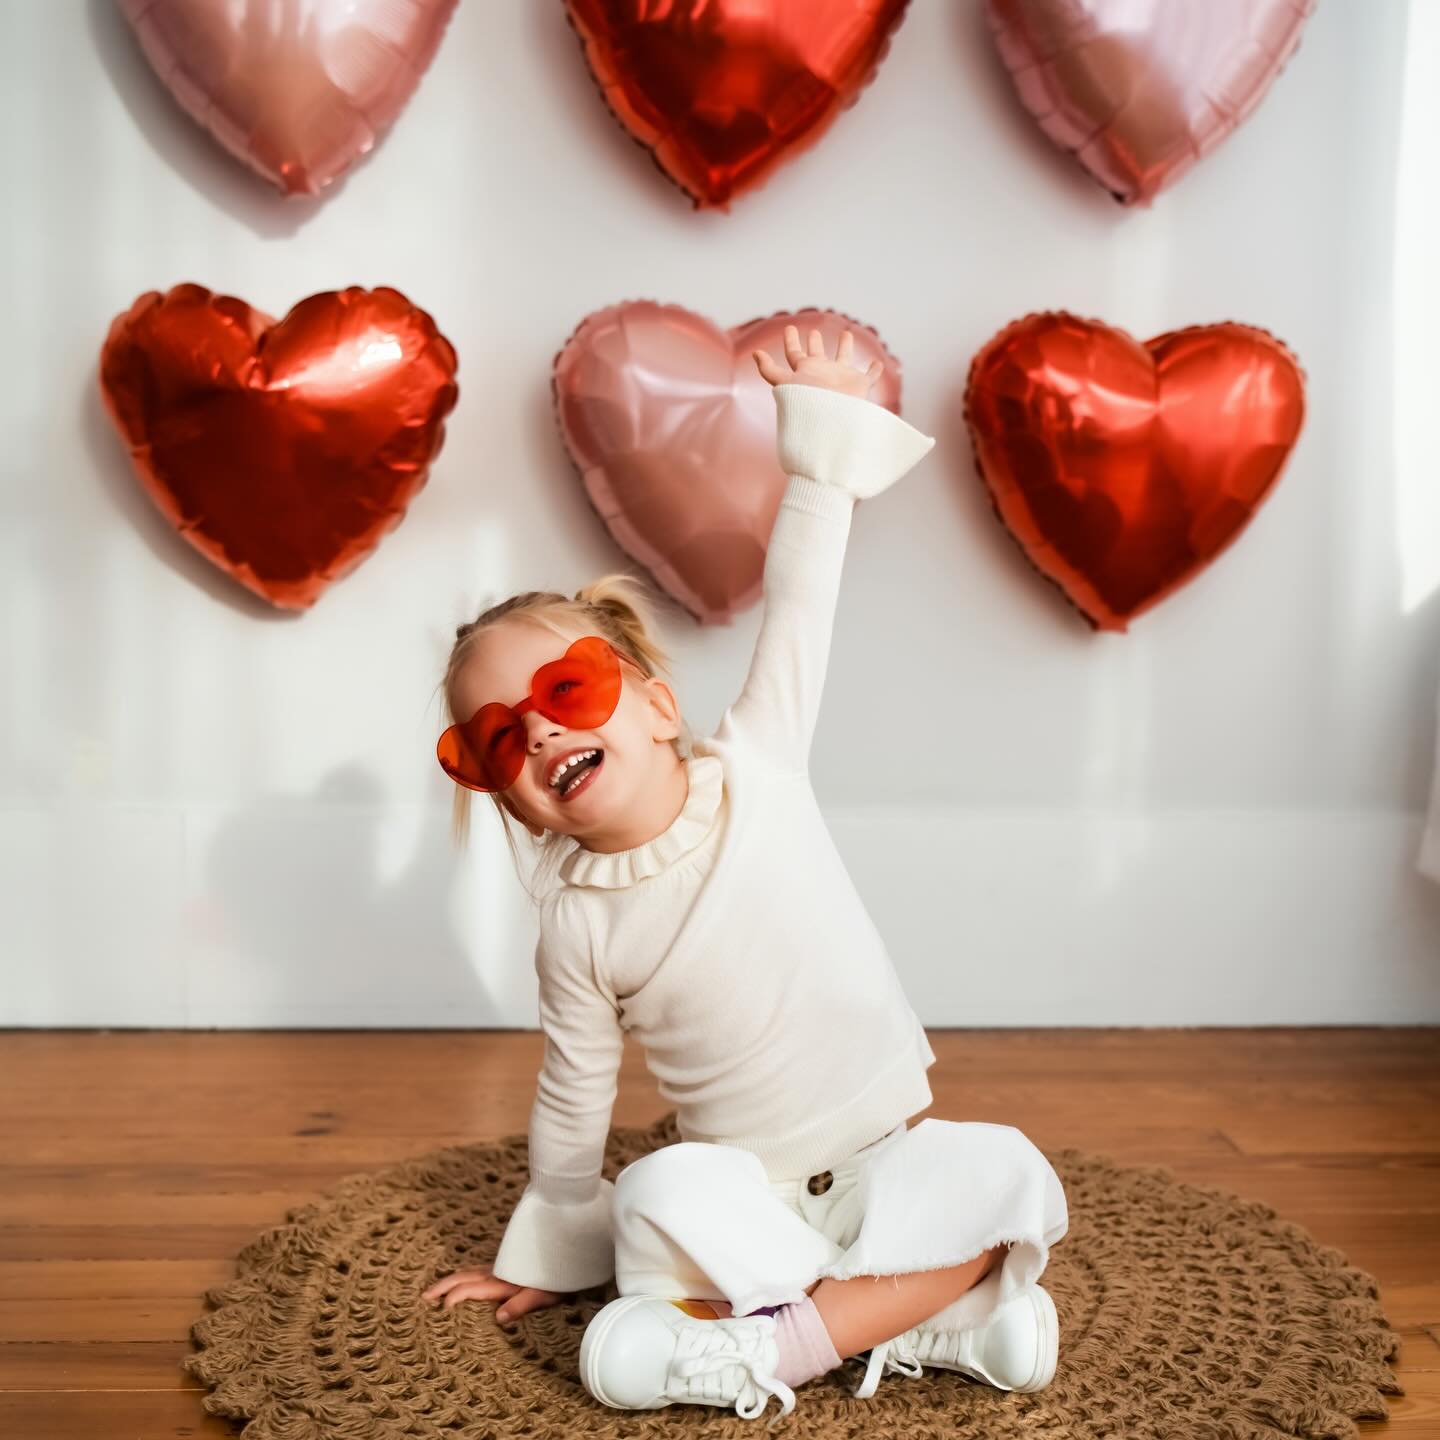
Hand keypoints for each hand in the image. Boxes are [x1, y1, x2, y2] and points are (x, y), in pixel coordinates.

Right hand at [422, 1263, 563, 1321]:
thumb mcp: (543, 1295)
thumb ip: (521, 1305)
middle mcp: (497, 1273)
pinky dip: (462, 1277)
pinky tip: (463, 1282)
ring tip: (435, 1291)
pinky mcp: (504, 1267)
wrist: (568, 1251)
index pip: (470, 1289)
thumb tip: (498, 1318)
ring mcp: (500, 1268)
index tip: (442, 1309)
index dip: (454, 1297)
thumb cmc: (557, 1278)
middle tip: (424, 1296)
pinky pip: (477, 1271)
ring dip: (450, 1280)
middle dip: (443, 1286)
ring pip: (468, 1272)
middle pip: (463, 1277)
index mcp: (502, 1282)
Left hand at [752, 325, 883, 399]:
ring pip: (844, 359)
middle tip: (813, 332)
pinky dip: (874, 370)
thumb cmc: (807, 404)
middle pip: (818, 354)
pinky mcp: (859, 387)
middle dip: (815, 342)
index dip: (790, 340)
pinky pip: (869, 376)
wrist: (831, 423)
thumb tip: (755, 353)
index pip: (794, 353)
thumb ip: (769, 370)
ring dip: (845, 347)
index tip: (789, 328)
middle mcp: (822, 374)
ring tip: (846, 334)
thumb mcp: (785, 384)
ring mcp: (842, 380)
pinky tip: (877, 364)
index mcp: (805, 371)